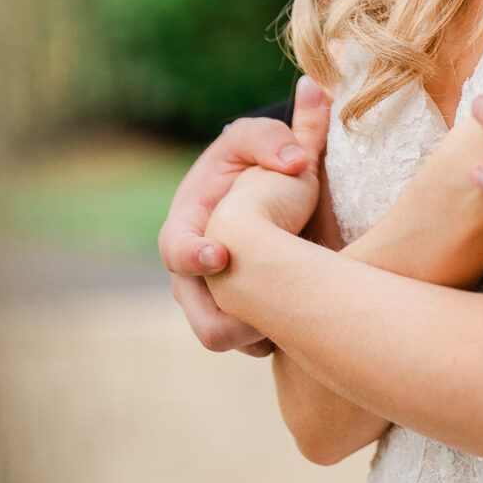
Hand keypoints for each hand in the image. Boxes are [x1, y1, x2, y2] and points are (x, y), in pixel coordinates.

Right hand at [160, 76, 328, 353]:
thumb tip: (296, 159)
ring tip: (301, 313)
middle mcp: (191, 273)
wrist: (253, 195)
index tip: (220, 256)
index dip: (193, 256)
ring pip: (228, 337)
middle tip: (276, 308)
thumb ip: (271, 139)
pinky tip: (307, 319)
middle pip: (203, 318)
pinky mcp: (237, 320)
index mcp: (187, 226)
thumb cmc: (249, 162)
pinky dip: (276, 338)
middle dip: (236, 318)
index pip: (176, 248)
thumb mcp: (253, 138)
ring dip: (261, 332)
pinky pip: (252, 345)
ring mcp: (211, 300)